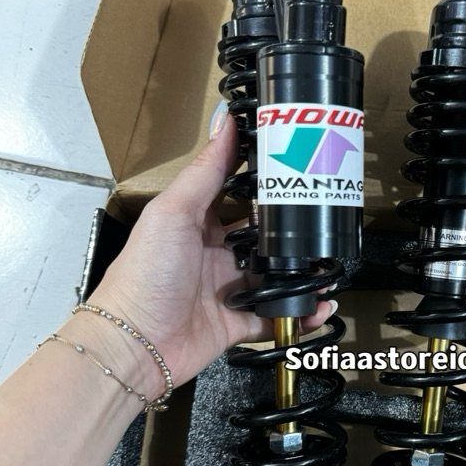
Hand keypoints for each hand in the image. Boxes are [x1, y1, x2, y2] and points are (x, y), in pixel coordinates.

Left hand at [88, 111, 334, 389]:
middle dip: (294, 233)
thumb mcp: (174, 213)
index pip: (239, 196)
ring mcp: (230, 290)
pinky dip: (301, 313)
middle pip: (265, 238)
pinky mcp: (239, 323)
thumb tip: (225, 121)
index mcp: (199, 224)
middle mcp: (217, 255)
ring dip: (303, 273)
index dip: (266, 184)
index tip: (296, 168)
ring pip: (277, 277)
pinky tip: (321, 305)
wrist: (134, 344)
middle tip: (326, 223)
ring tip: (330, 266)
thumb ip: (205, 171)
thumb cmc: (143, 275)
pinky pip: (278, 315)